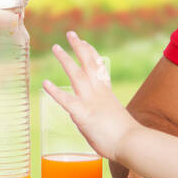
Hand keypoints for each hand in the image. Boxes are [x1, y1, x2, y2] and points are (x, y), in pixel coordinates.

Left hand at [42, 31, 137, 160]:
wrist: (132, 143)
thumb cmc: (126, 139)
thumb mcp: (113, 121)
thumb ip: (102, 117)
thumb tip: (94, 120)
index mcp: (107, 95)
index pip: (99, 69)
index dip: (92, 55)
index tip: (86, 44)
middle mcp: (98, 93)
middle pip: (88, 64)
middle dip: (79, 48)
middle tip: (70, 34)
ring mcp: (90, 102)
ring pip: (76, 75)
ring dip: (65, 59)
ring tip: (56, 47)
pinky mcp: (82, 114)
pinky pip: (66, 100)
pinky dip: (54, 91)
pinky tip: (45, 83)